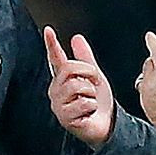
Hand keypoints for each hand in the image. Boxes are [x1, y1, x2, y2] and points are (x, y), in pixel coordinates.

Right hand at [43, 26, 114, 149]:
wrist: (107, 125)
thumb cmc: (98, 103)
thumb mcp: (94, 76)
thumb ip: (85, 58)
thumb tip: (76, 37)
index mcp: (62, 79)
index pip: (55, 58)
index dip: (52, 43)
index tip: (49, 30)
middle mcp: (57, 91)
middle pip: (69, 68)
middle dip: (89, 73)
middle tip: (95, 84)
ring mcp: (59, 105)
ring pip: (77, 85)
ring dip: (91, 93)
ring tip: (91, 101)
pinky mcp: (65, 118)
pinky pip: (83, 102)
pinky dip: (92, 107)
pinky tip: (88, 113)